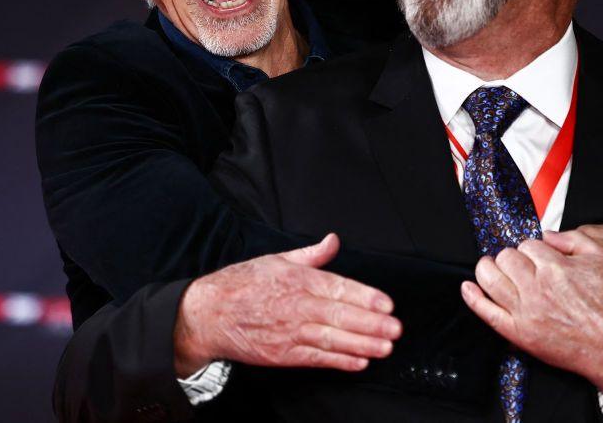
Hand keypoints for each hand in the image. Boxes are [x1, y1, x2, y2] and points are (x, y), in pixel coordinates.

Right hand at [173, 233, 402, 376]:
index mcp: (297, 279)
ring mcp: (289, 332)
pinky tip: (358, 362)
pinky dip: (339, 361)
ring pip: (332, 339)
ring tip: (385, 347)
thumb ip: (311, 254)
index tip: (387, 303)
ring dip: (362, 344)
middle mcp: (296, 306)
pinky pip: (316, 358)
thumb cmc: (242, 284)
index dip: (365, 296)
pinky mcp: (282, 354)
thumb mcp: (277, 259)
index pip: (339, 287)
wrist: (207, 314)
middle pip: (340, 315)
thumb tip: (334, 241)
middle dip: (371, 323)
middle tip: (395, 328)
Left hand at [461, 232, 602, 402]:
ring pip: (490, 279)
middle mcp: (537, 288)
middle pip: (506, 257)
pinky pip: (486, 312)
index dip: (533, 248)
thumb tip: (549, 235)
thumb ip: (575, 239)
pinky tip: (469, 287)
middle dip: (512, 256)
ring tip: (492, 267)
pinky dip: (473, 298)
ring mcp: (525, 312)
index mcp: (556, 268)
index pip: (528, 245)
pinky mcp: (519, 333)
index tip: (540, 257)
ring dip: (487, 268)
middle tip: (520, 264)